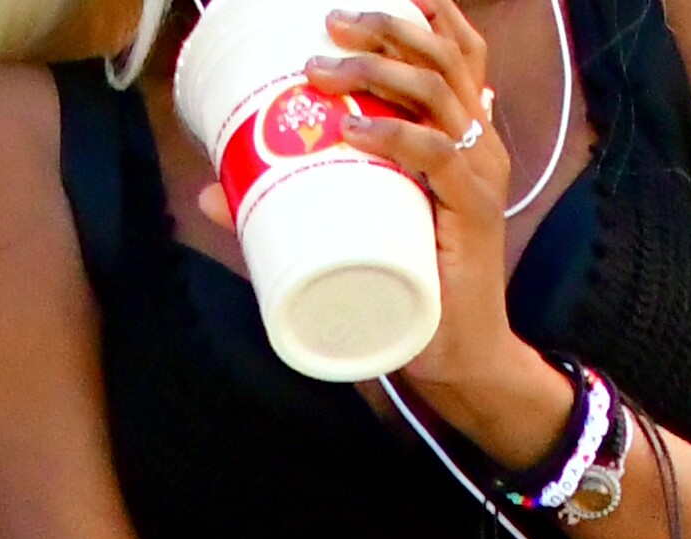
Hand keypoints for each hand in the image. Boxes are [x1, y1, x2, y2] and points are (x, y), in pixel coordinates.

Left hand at [194, 2, 543, 389]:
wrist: (459, 354)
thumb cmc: (410, 284)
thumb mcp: (349, 230)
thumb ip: (284, 206)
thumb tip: (210, 191)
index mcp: (462, 135)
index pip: (459, 54)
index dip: (427, 15)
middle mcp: (479, 143)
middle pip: (444, 58)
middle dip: (388, 26)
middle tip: (330, 20)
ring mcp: (480, 176)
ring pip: (437, 95)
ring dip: (378, 70)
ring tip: (321, 69)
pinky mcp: (475, 213)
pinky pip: (437, 158)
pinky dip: (394, 137)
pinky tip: (354, 129)